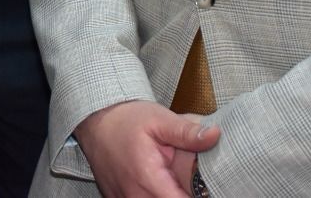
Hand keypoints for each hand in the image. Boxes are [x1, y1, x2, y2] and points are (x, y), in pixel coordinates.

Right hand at [75, 100, 218, 197]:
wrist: (96, 121)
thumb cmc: (127, 120)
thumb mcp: (159, 120)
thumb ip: (187, 132)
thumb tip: (215, 136)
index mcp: (148, 179)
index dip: (197, 197)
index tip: (206, 187)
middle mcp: (134, 197)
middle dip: (184, 195)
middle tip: (193, 182)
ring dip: (169, 195)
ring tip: (174, 181)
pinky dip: (154, 195)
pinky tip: (161, 184)